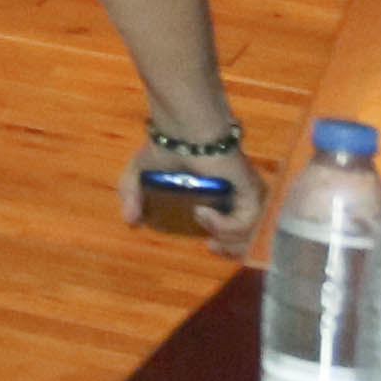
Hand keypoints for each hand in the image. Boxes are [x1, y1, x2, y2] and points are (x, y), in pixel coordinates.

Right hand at [136, 131, 265, 257]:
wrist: (184, 132)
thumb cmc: (166, 147)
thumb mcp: (140, 173)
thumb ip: (132, 195)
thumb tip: (129, 220)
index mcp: (222, 195)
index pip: (236, 226)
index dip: (226, 241)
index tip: (208, 244)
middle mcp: (239, 196)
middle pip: (251, 233)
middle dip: (233, 248)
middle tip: (211, 245)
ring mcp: (247, 194)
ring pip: (251, 230)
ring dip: (225, 235)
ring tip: (201, 218)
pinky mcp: (251, 191)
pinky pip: (246, 221)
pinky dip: (225, 225)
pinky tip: (203, 213)